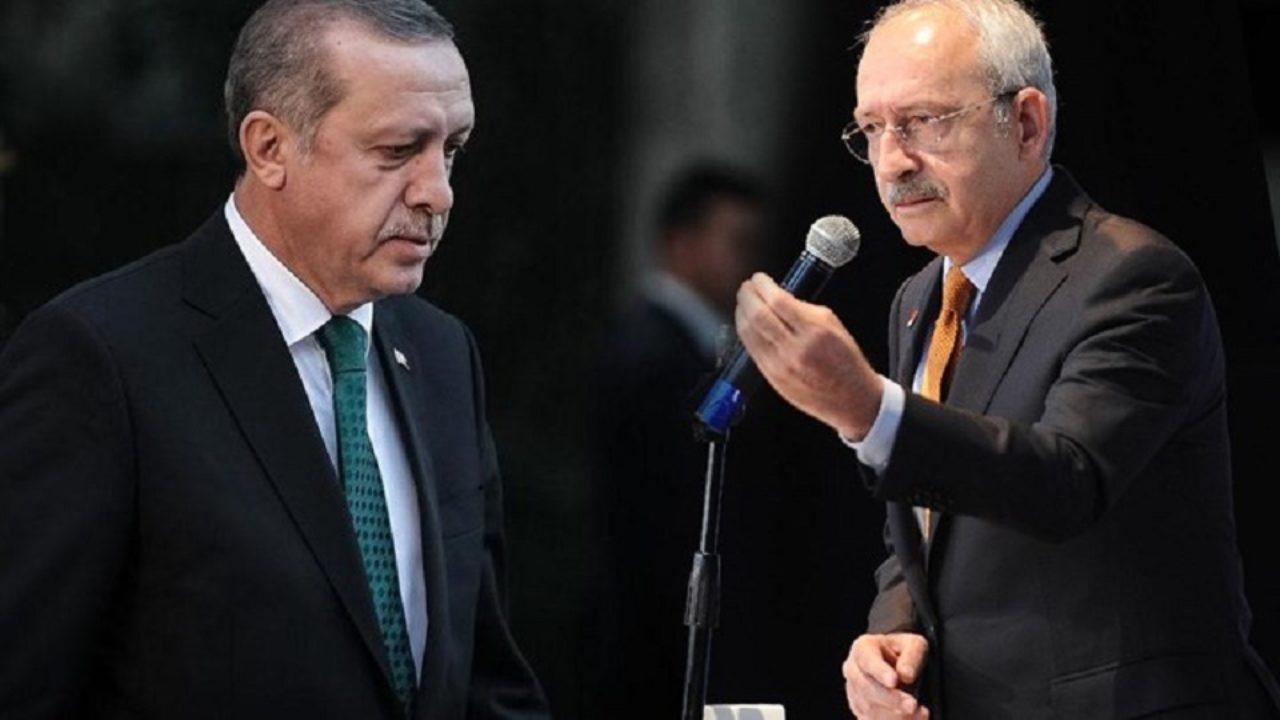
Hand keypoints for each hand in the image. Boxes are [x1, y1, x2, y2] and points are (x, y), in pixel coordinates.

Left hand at [734, 273, 881, 438]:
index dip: (762, 286)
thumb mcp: (833, 325)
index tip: (759, 279)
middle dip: (747, 296)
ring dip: (741, 313)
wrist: (851, 399)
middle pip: (758, 315)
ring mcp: (781, 365)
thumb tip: (778, 296)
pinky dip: (744, 332)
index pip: (778, 301)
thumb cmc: (846, 362)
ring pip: (749, 333)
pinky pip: (750, 349)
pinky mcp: (772, 377)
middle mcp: (795, 349)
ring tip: (743, 303)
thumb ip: (804, 309)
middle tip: (746, 287)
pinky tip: (745, 324)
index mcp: (814, 331)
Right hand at [843, 633, 929, 718]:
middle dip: (891, 698)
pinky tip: (913, 719)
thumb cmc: (904, 652)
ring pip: (868, 708)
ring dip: (894, 715)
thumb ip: (912, 656)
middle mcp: (853, 670)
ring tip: (920, 713)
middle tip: (912, 705)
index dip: (879, 671)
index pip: (867, 659)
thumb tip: (906, 675)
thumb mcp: (914, 645)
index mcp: (863, 648)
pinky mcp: (860, 712)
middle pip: (865, 687)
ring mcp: (854, 693)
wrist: (897, 666)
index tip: (894, 680)